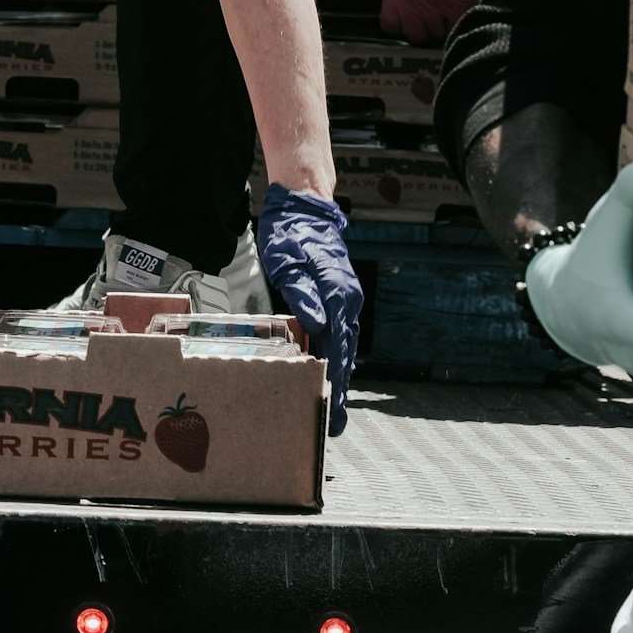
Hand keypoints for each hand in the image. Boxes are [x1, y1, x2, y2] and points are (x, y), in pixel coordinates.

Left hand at [257, 184, 364, 435]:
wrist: (305, 208)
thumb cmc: (290, 233)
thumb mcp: (285, 259)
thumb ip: (301, 292)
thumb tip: (316, 324)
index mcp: (336, 291)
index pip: (336, 343)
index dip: (332, 376)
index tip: (329, 404)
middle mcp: (347, 299)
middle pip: (346, 352)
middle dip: (342, 390)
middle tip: (336, 425)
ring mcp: (346, 299)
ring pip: (346, 346)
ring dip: (343, 380)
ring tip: (336, 413)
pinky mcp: (340, 298)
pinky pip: (343, 335)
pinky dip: (339, 360)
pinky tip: (333, 378)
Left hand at [335, 0, 489, 44]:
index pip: (390, 23)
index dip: (394, 23)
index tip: (400, 17)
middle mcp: (415, 1)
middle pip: (414, 34)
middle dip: (416, 28)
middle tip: (421, 18)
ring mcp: (438, 4)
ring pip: (435, 33)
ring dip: (436, 26)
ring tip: (439, 16)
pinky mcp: (460, 2)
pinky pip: (455, 26)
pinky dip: (455, 23)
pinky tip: (455, 12)